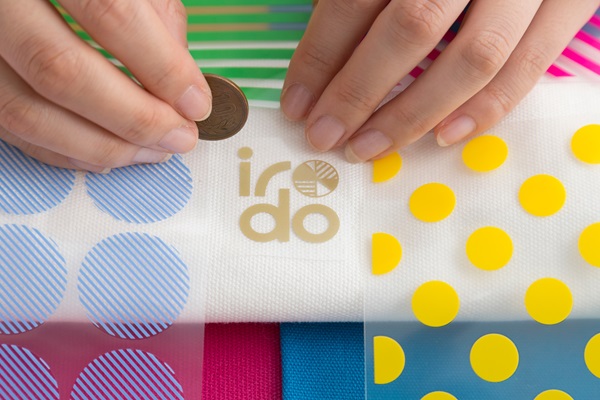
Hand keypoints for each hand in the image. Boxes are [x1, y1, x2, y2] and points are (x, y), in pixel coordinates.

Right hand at [0, 0, 209, 172]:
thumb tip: (181, 80)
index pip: (110, 12)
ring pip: (26, 110)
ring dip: (100, 145)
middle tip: (179, 137)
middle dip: (134, 118)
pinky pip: (8, 125)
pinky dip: (62, 150)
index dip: (160, 65)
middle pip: (62, 71)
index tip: (195, 103)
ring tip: (152, 152)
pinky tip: (106, 153)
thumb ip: (155, 15)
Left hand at [282, 0, 598, 162]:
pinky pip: (530, 65)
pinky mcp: (572, 2)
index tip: (296, 105)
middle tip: (325, 137)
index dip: (320, 56)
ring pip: (472, 57)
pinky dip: (486, 109)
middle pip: (411, 29)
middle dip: (359, 92)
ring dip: (413, 113)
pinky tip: (443, 137)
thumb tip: (323, 62)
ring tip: (369, 148)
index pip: (354, 0)